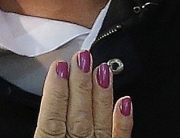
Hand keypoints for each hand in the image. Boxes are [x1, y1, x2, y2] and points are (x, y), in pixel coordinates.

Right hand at [0, 50, 132, 137]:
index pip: (52, 120)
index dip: (55, 93)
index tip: (59, 68)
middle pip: (77, 116)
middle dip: (81, 85)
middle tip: (84, 55)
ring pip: (99, 124)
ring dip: (102, 96)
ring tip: (105, 68)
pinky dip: (123, 123)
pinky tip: (127, 101)